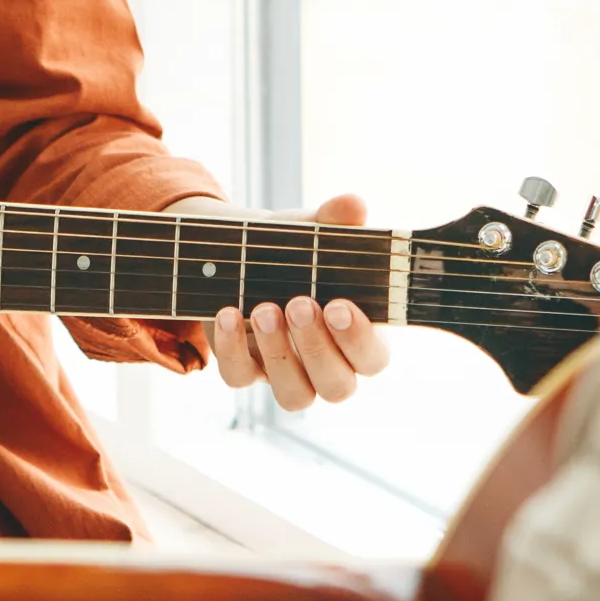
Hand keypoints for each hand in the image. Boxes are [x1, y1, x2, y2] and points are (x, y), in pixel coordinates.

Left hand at [167, 192, 391, 410]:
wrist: (239, 251)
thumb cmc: (292, 249)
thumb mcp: (311, 231)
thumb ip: (335, 221)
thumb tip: (354, 205)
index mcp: (357, 336)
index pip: (373, 359)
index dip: (359, 341)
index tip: (339, 305)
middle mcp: (326, 363)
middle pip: (337, 387)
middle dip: (317, 348)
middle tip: (300, 304)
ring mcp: (284, 372)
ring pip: (294, 395)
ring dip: (279, 354)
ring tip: (263, 309)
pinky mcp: (244, 369)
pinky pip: (239, 377)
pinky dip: (232, 348)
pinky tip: (226, 313)